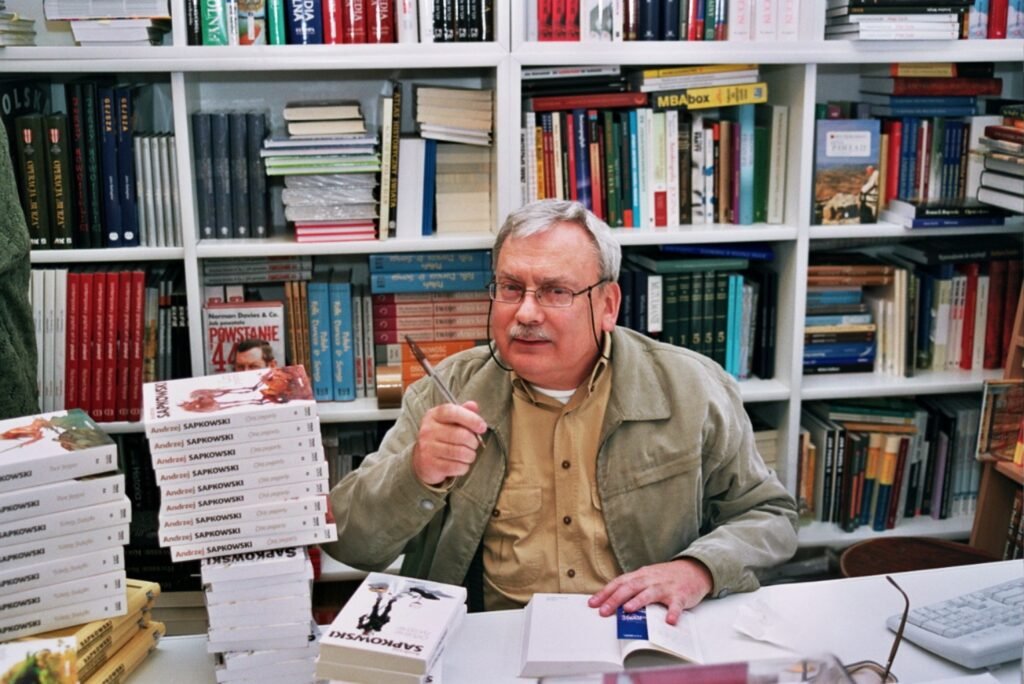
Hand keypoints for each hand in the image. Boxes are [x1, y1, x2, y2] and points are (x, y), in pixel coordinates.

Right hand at [412, 401, 486, 485]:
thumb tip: (473, 405)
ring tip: (468, 454)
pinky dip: (464, 467)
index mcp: (434, 415)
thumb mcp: (450, 421)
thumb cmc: (441, 437)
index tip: (482, 427)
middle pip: (461, 435)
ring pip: (461, 452)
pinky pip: (456, 467)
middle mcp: (428, 430)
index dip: (471, 419)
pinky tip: (461, 463)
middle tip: (473, 444)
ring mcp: (427, 448)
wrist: (421, 460)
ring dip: (470, 455)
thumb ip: (463, 412)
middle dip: (474, 442)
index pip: (453, 412)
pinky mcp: (430, 465)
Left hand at [588, 558, 712, 625]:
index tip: (592, 603)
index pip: (619, 583)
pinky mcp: (681, 595)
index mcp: (641, 575)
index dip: (605, 592)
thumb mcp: (647, 577)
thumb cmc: (666, 577)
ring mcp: (666, 587)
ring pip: (650, 593)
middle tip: (604, 611)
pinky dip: (673, 612)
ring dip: (638, 601)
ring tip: (628, 610)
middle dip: (615, 599)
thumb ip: (632, 587)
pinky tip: (669, 620)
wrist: (694, 569)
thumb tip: (611, 600)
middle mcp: (651, 579)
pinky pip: (676, 605)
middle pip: (631, 587)